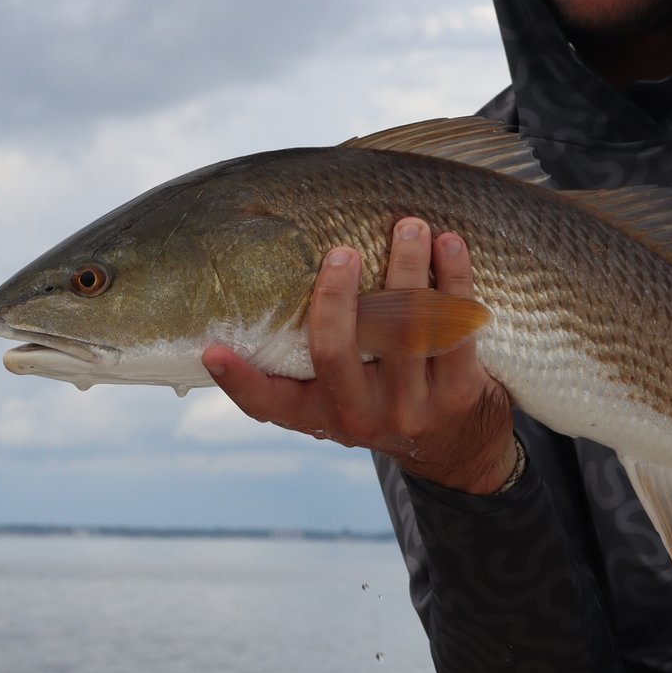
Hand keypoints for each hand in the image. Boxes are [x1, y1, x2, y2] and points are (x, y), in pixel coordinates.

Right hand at [204, 218, 518, 494]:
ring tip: (409, 226)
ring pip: (405, 331)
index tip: (212, 349)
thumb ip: (309, 358)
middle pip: (337, 353)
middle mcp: (360, 416)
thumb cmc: (381, 398)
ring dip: (407, 269)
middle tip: (342, 250)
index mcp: (320, 414)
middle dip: (335, 297)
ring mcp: (412, 407)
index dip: (238, 380)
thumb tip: (263, 280)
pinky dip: (454, 280)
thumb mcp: (338, 396)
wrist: (456, 446)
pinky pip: (456, 328)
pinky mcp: (459, 392)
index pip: (268, 403)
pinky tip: (450, 245)